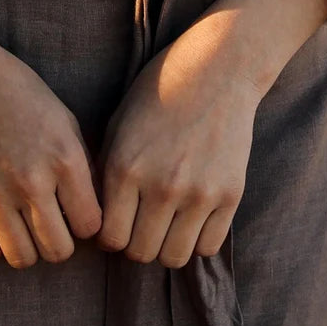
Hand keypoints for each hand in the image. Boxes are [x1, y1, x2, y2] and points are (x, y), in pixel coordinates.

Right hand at [0, 31, 104, 269]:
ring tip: (26, 225)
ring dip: (29, 247)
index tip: (76, 212)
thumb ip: (80, 166)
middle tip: (52, 224)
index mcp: (63, 158)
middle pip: (58, 251)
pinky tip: (0, 220)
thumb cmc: (17, 93)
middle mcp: (30, 181)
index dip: (86, 222)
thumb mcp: (63, 119)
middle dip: (61, 242)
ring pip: (23, 258)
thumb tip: (91, 209)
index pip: (90, 226)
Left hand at [94, 33, 261, 268]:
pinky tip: (193, 216)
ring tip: (167, 223)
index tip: (118, 224)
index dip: (110, 236)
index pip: (110, 238)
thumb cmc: (160, 89)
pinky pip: (208, 246)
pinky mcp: (230, 195)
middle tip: (142, 224)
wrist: (218, 68)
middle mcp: (160, 186)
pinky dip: (198, 238)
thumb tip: (96, 214)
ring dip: (167, 245)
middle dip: (137, 244)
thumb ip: (106, 170)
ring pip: (174, 257)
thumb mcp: (119, 122)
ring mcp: (198, 193)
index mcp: (125, 167)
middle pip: (141, 253)